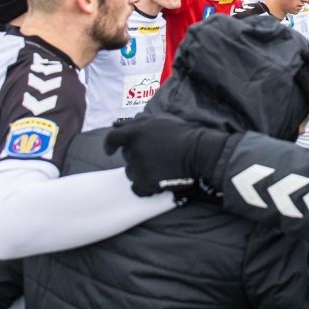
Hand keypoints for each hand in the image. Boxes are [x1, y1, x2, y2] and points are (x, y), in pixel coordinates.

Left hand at [104, 114, 228, 195]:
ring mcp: (139, 167)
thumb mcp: (161, 119)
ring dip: (140, 172)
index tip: (109, 150)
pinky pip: (137, 188)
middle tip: (154, 157)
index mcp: (136, 132)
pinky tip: (156, 183)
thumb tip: (121, 124)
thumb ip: (139, 121)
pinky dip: (144, 187)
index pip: (113, 137)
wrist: (199, 152)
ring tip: (159, 169)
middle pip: (126, 156)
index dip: (109, 144)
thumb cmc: (184, 134)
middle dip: (136, 156)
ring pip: (131, 173)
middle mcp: (134, 149)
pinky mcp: (146, 182)